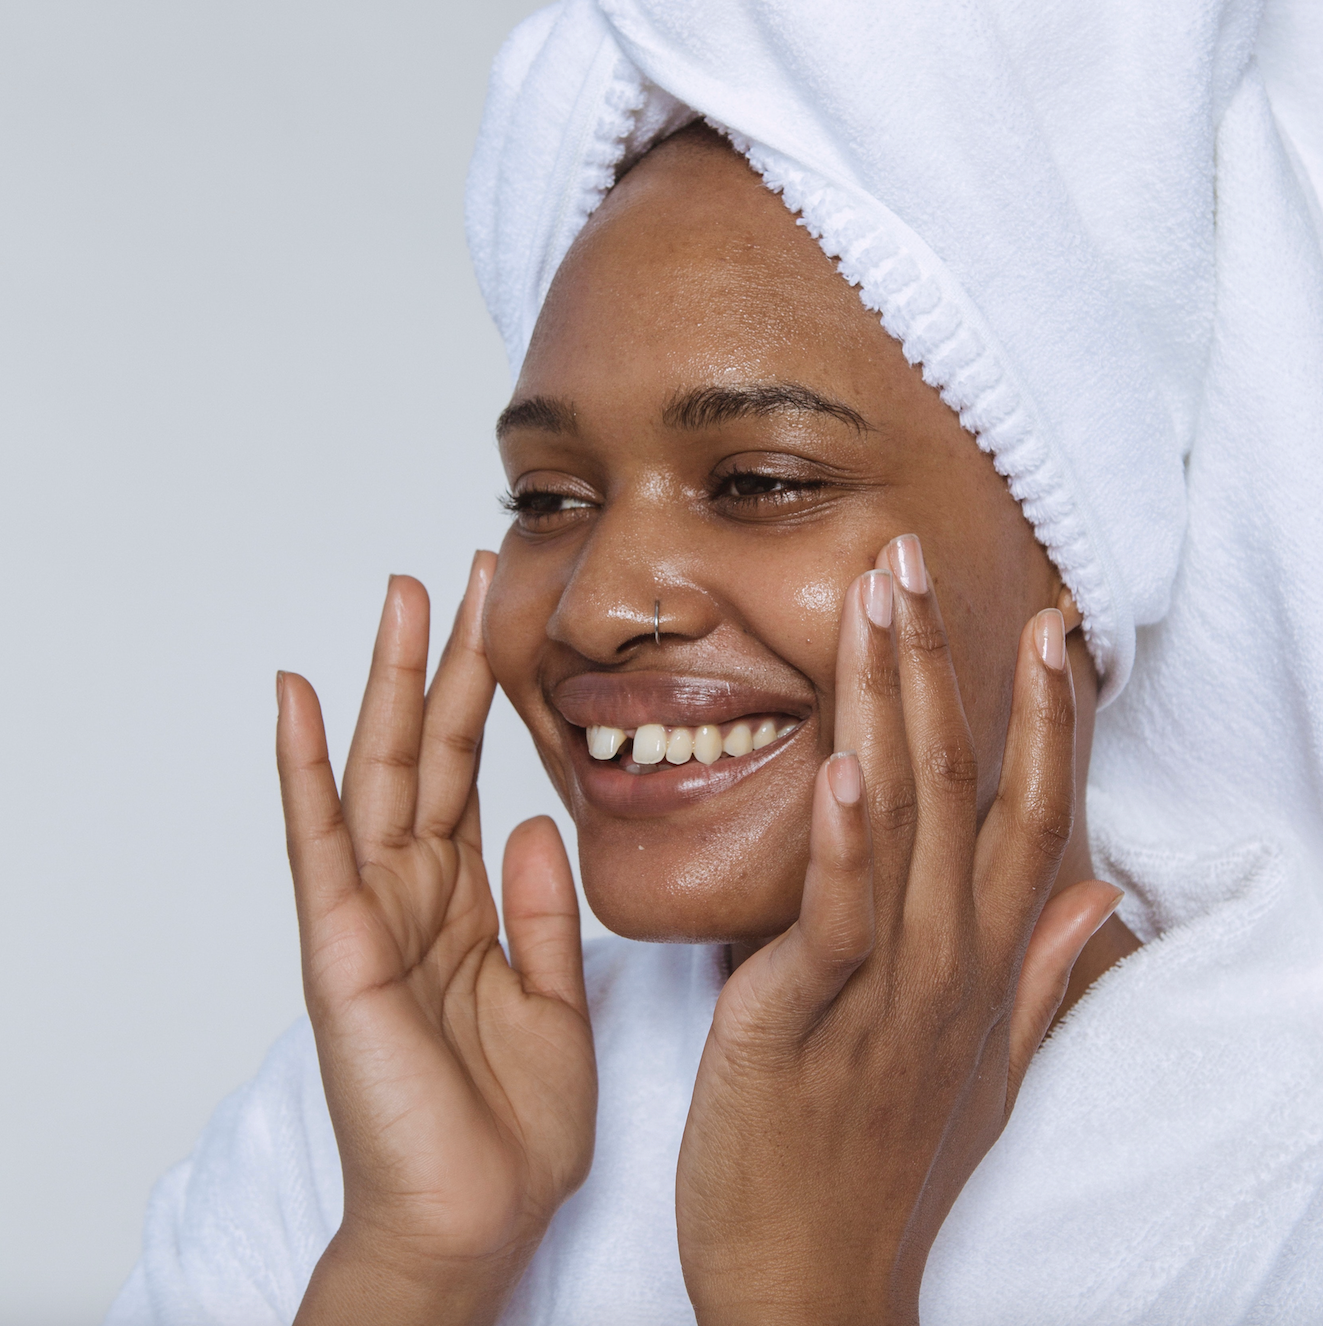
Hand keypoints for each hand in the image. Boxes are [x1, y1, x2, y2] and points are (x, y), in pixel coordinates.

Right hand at [276, 555, 595, 1325]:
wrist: (475, 1221)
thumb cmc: (508, 1127)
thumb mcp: (553, 996)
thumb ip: (540, 907)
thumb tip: (532, 819)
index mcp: (463, 903)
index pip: (471, 773)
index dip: (487, 695)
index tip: (504, 617)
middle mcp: (413, 895)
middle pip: (428, 753)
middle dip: (444, 662)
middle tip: (459, 572)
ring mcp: (373, 915)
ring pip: (380, 774)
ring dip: (387, 683)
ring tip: (399, 597)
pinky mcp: (344, 948)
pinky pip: (321, 844)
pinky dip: (305, 768)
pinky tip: (298, 698)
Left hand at [674, 535, 1121, 1325]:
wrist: (817, 1277)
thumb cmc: (886, 1156)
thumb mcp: (987, 1057)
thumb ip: (1045, 964)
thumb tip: (1104, 885)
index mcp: (988, 953)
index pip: (1036, 805)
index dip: (1051, 710)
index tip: (1051, 621)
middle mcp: (955, 953)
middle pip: (966, 780)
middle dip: (944, 660)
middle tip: (916, 555)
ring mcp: (892, 984)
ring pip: (903, 818)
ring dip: (893, 703)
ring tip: (882, 603)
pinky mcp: (812, 1017)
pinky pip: (840, 914)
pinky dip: (844, 838)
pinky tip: (844, 763)